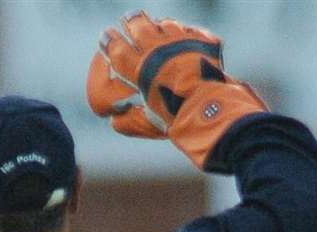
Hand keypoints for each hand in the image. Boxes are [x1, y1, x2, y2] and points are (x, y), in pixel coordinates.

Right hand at [87, 11, 223, 135]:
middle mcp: (154, 46)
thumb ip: (127, 121)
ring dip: (157, 27)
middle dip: (131, 24)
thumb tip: (117, 119)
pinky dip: (184, 34)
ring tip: (157, 32)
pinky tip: (184, 40)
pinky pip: (188, 30)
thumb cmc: (174, 117)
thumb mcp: (146, 124)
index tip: (108, 40)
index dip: (109, 40)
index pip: (113, 43)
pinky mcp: (200, 40)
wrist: (208, 108)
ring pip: (162, 23)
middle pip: (135, 22)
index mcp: (135, 65)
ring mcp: (179, 40)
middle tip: (130, 26)